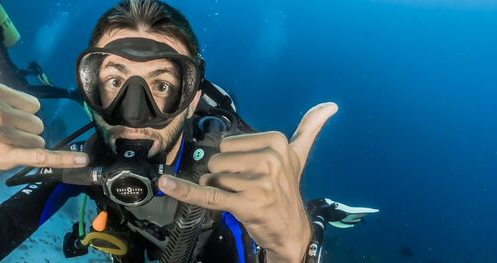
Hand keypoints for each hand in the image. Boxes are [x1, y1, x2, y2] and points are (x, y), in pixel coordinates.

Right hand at [0, 34, 87, 200]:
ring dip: (24, 149)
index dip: (20, 117)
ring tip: (1, 148)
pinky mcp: (4, 155)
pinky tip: (82, 160)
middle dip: (23, 134)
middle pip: (37, 123)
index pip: (34, 105)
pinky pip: (41, 156)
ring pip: (38, 141)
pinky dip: (63, 159)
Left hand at [159, 102, 337, 262]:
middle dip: (225, 176)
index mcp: (277, 142)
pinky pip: (207, 194)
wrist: (291, 229)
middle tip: (247, 188)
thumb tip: (330, 104)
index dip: (234, 161)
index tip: (255, 173)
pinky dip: (184, 191)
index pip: (228, 143)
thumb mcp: (299, 156)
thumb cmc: (287, 190)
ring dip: (221, 191)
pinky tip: (166, 184)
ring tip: (243, 198)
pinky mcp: (245, 203)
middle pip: (218, 160)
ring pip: (213, 178)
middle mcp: (270, 159)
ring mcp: (259, 182)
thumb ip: (310, 128)